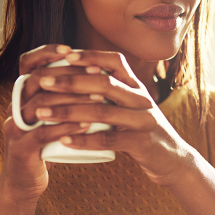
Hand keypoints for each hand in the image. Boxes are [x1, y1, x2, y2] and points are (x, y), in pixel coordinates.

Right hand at [0, 45, 94, 201]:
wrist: (25, 182)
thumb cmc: (46, 144)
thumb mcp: (52, 115)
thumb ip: (63, 95)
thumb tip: (95, 70)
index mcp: (21, 95)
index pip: (27, 64)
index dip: (46, 53)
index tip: (72, 50)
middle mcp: (13, 107)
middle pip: (38, 80)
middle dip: (69, 74)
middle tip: (99, 73)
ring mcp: (15, 128)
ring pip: (42, 105)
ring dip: (73, 99)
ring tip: (101, 97)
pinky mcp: (21, 150)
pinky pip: (43, 134)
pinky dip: (67, 128)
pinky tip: (87, 125)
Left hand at [31, 49, 193, 185]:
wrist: (173, 159)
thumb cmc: (142, 131)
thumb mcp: (132, 106)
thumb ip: (113, 93)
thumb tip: (76, 76)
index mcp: (137, 87)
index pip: (115, 62)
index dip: (90, 56)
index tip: (63, 55)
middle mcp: (142, 99)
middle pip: (104, 83)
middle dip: (70, 81)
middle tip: (41, 82)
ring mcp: (144, 120)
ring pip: (102, 111)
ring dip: (68, 111)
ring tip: (41, 113)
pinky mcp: (142, 142)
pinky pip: (110, 139)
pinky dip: (85, 140)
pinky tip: (64, 140)